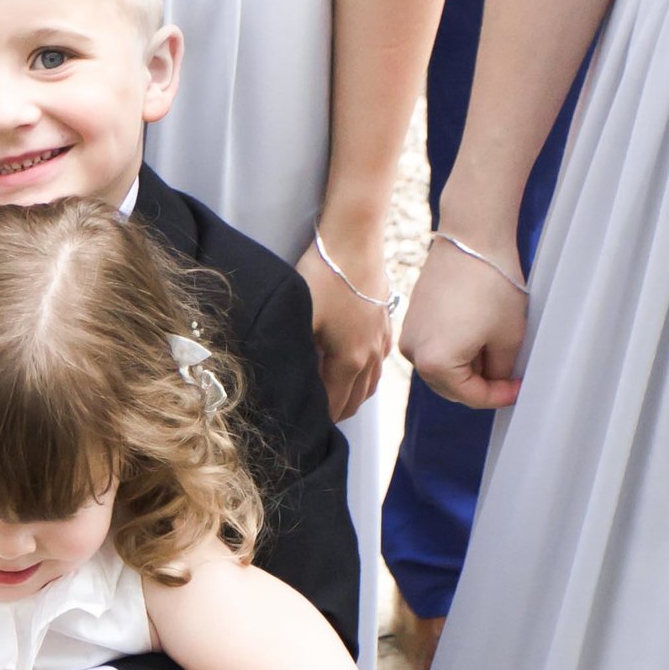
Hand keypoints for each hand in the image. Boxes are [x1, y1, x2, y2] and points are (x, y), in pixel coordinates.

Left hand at [298, 226, 393, 423]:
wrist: (354, 241)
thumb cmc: (322, 277)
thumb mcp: (300, 317)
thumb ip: (295, 353)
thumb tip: (283, 380)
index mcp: (348, 361)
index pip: (334, 405)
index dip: (320, 420)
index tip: (304, 427)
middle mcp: (370, 356)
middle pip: (356, 400)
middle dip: (337, 413)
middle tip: (316, 420)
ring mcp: (381, 340)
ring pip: (371, 383)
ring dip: (354, 396)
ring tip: (334, 400)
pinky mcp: (385, 323)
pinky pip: (380, 361)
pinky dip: (367, 374)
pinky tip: (356, 368)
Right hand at [400, 230, 525, 412]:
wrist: (472, 238)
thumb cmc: (492, 285)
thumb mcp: (508, 338)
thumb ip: (500, 371)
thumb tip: (496, 380)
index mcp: (435, 363)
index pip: (471, 396)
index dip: (499, 395)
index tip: (518, 386)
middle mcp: (413, 352)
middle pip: (452, 386)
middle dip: (481, 383)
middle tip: (509, 372)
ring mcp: (409, 334)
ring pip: (443, 367)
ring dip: (468, 366)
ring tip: (494, 345)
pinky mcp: (412, 317)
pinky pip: (434, 346)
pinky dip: (455, 347)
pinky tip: (477, 329)